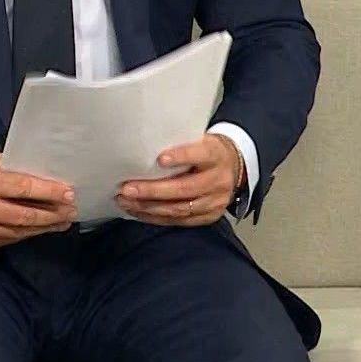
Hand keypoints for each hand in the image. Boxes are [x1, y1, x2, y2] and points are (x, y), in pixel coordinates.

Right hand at [0, 152, 75, 249]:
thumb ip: (10, 168)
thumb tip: (41, 173)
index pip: (23, 188)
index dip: (49, 192)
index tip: (69, 193)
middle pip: (25, 216)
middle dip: (52, 215)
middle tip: (71, 212)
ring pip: (17, 232)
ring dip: (42, 228)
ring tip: (61, 222)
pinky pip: (4, 240)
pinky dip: (22, 235)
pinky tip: (36, 230)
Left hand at [118, 133, 243, 226]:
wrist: (235, 167)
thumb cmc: (208, 151)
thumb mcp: (202, 140)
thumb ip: (181, 144)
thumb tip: (144, 148)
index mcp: (216, 155)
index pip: (200, 155)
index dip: (181, 157)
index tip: (159, 159)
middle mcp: (218, 180)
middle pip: (184, 188)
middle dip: (152, 190)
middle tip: (127, 189)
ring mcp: (214, 202)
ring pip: (179, 209)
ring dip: (148, 207)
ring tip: (126, 201)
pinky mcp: (208, 217)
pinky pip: (178, 221)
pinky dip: (155, 217)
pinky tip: (138, 211)